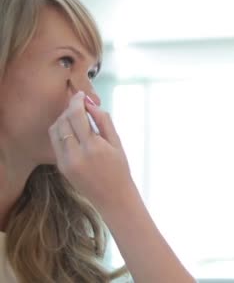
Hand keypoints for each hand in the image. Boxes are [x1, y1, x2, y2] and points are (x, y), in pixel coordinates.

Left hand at [48, 91, 134, 213]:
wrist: (113, 198)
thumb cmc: (120, 169)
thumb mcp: (117, 143)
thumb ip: (103, 121)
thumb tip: (90, 104)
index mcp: (93, 146)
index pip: (76, 115)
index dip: (76, 101)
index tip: (80, 94)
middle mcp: (76, 154)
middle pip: (63, 121)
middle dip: (69, 109)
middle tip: (79, 104)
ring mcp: (65, 162)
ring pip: (55, 131)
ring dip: (63, 119)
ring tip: (76, 117)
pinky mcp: (61, 167)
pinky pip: (56, 143)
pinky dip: (61, 132)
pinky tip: (73, 131)